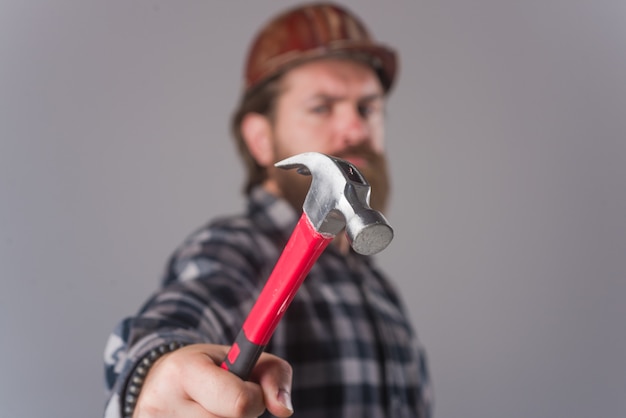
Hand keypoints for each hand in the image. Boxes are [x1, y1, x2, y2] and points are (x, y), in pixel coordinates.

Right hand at [133, 344, 292, 416]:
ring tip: (214, 410)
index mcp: (184, 372)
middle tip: (227, 402)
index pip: (239, 403)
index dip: (254, 398)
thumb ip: (273, 374)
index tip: (248, 389)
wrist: (159, 383)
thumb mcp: (242, 357)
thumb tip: (283, 410)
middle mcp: (163, 404)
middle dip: (240, 416)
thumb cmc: (210, 368)